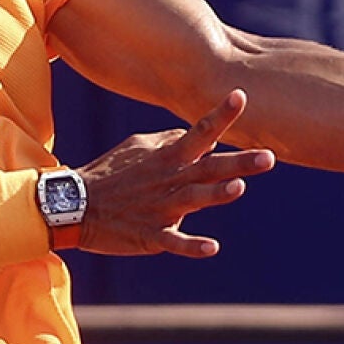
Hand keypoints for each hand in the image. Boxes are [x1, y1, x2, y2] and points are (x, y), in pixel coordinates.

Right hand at [73, 89, 274, 257]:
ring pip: (193, 199)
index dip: (221, 115)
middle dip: (239, 162)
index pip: (199, 132)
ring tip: (239, 188)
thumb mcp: (136, 147)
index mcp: (168, 157)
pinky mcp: (149, 234)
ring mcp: (160, 208)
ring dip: (216, 194)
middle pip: (209, 168)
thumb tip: (195, 134)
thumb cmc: (110, 174)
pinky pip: (173, 240)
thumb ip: (169, 140)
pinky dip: (192, 245)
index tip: (241, 95)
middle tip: (269, 157)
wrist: (74, 206)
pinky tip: (212, 248)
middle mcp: (169, 179)